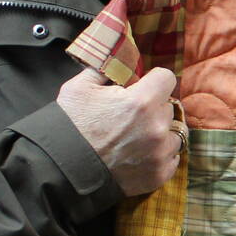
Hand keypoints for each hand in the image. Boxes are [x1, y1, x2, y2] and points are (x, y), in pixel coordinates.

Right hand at [56, 67, 181, 196]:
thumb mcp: (80, 87)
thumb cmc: (70, 127)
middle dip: (154, 108)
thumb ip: (105, 69)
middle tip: (132, 117)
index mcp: (142, 102)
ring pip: (174, 134)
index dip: (153, 80)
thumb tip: (119, 60)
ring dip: (160, 133)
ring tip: (137, 138)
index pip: (166, 78)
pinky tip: (141, 155)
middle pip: (169, 107)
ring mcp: (160, 153)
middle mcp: (157, 127)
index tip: (144, 87)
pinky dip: (160, 156)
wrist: (62, 169)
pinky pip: (172, 159)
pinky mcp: (159, 175)